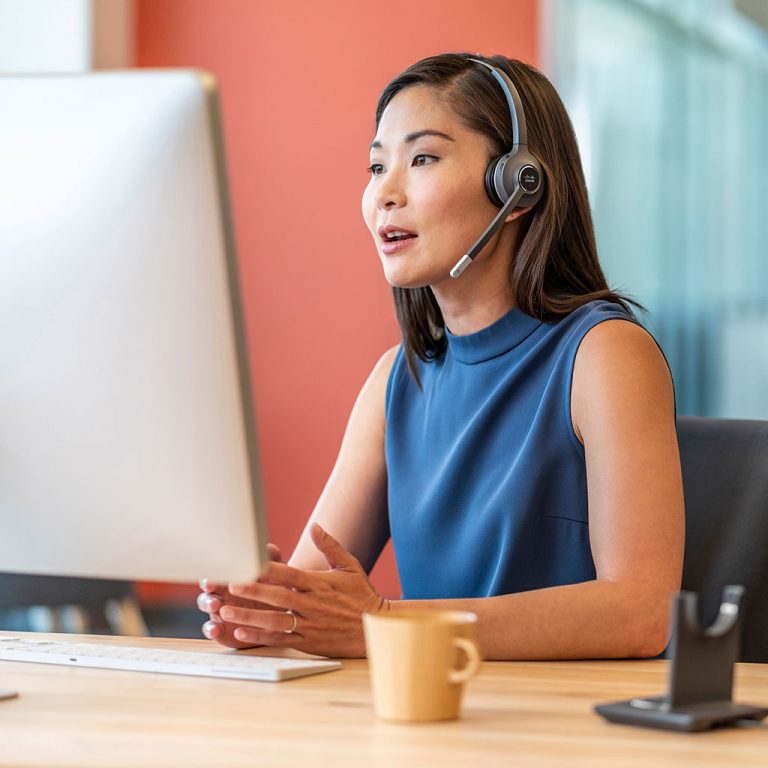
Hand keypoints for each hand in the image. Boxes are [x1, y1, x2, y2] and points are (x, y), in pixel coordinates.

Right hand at [197, 542, 283, 648]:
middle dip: (208, 586)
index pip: (220, 570)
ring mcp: (220, 611)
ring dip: (208, 604)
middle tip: (210, 586)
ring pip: (207, 604)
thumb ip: (272, 563)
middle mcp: (223, 592)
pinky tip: (216, 630)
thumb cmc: (272, 593)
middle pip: (209, 585)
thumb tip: (271, 548)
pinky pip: (211, 629)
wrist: (278, 620)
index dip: (216, 570)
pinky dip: (211, 629)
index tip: (217, 570)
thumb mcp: (275, 577)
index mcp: (234, 577)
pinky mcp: (221, 629)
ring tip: (215, 605)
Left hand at [222, 523, 388, 657]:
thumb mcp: (349, 565)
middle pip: (278, 597)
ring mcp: (310, 624)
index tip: (248, 564)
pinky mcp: (310, 642)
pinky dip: (260, 637)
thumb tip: (314, 525)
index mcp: (319, 583)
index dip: (268, 569)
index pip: (289, 574)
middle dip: (253, 591)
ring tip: (226, 612)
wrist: (377, 627)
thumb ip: (329, 545)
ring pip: (275, 620)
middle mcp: (313, 604)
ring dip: (249, 617)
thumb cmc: (362, 594)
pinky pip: (281, 639)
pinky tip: (240, 634)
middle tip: (230, 586)